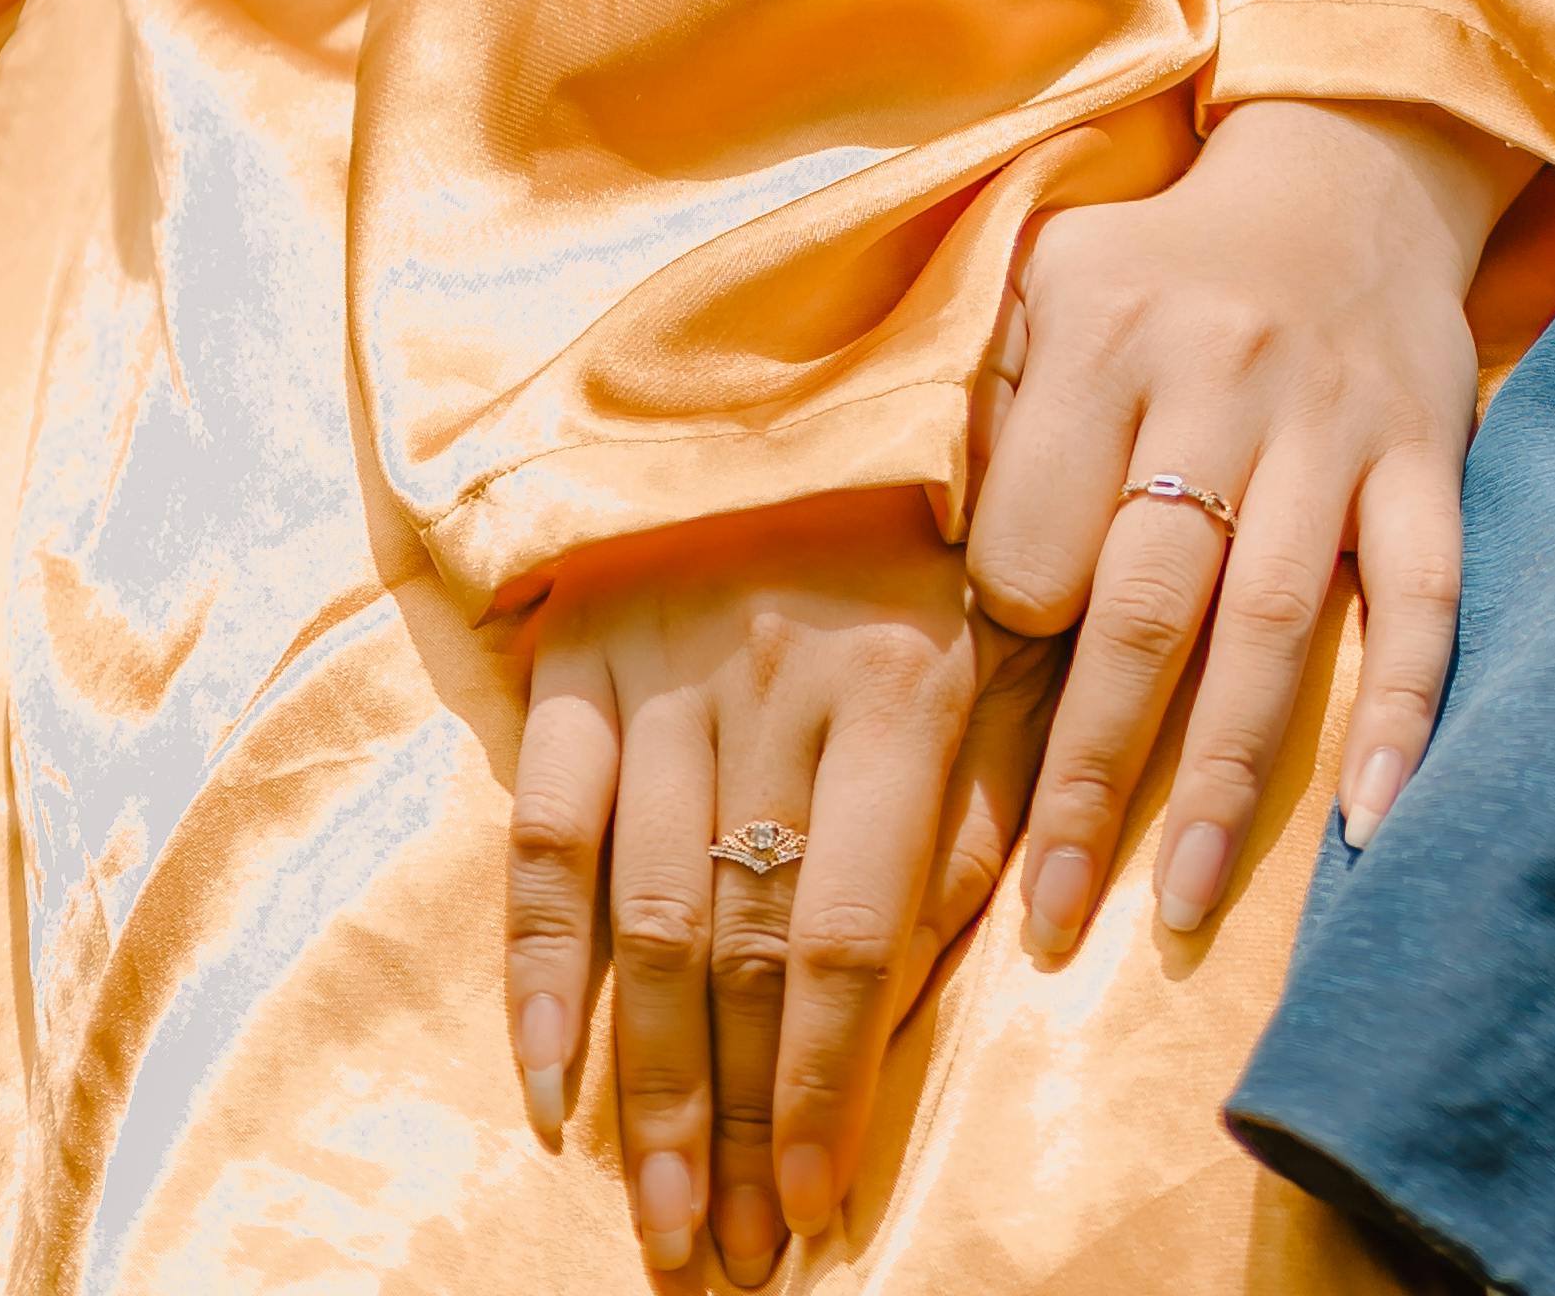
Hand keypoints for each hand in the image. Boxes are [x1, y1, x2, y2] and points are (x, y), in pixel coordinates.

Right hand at [505, 495, 1003, 1283]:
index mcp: (903, 683)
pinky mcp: (579, 652)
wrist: (827, 349)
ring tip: (653, 1218)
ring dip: (643, 1087)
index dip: (828, 1086)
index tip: (816, 1211)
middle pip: (741, 950)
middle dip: (732, 1123)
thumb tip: (1004, 953)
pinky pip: (543, 836)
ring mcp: (663, 669)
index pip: (851, 933)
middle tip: (717, 1261)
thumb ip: (999, 790)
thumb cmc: (944, 520)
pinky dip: (537, 969)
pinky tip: (546, 1084)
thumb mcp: (1017, 635)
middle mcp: (776, 682)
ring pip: (645, 918)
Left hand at [966, 97, 1515, 975]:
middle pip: (1148, 604)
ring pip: (1278, 620)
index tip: (973, 713)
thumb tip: (896, 580)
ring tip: (1177, 911)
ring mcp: (1335, 419)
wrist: (1346, 171)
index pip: (1032, 537)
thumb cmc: (1156, 269)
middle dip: (1091, 776)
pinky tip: (1372, 822)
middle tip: (1049, 922)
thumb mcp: (1039, 287)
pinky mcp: (1429, 449)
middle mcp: (1222, 374)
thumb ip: (975, 414)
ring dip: (1225, 780)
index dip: (1005, 632)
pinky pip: (1427, 594)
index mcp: (1105, 333)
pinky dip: (1404, 710)